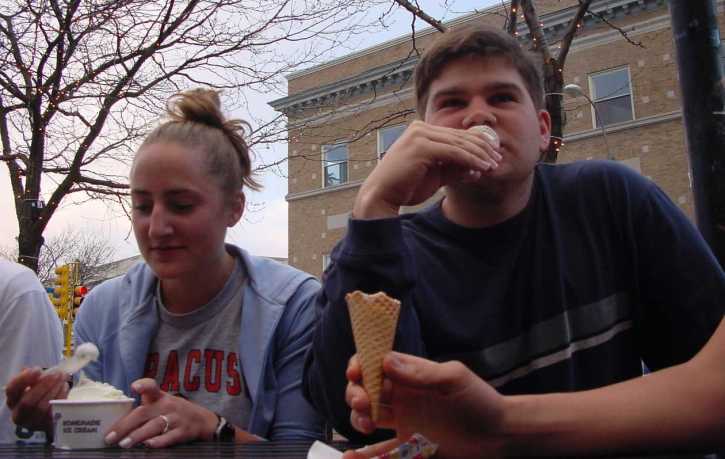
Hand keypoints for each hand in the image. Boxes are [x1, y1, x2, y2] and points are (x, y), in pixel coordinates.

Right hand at [5, 367, 69, 432]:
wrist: (48, 413)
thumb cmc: (39, 393)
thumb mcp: (33, 384)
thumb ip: (34, 378)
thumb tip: (39, 372)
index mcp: (13, 400)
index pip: (12, 390)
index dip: (24, 379)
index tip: (38, 369)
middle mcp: (18, 414)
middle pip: (28, 401)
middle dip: (43, 385)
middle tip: (57, 373)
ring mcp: (32, 423)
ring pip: (42, 407)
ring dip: (54, 390)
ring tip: (62, 378)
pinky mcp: (45, 426)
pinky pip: (53, 412)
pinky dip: (60, 397)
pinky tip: (64, 387)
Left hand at [105, 378, 218, 447]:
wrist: (203, 420)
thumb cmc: (175, 411)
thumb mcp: (163, 402)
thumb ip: (145, 406)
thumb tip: (118, 421)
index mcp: (160, 397)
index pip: (151, 386)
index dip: (143, 385)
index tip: (134, 387)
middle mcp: (167, 406)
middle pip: (144, 413)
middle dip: (125, 425)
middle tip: (110, 436)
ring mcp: (176, 419)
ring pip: (154, 426)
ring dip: (138, 435)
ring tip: (124, 443)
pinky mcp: (183, 432)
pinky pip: (169, 437)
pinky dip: (158, 441)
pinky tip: (148, 445)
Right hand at [346, 352, 507, 458]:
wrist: (498, 435)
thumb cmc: (479, 400)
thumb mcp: (453, 379)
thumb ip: (421, 373)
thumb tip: (386, 361)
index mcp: (410, 375)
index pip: (375, 364)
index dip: (360, 366)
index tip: (355, 373)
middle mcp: (402, 397)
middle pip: (365, 391)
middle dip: (356, 394)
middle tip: (364, 404)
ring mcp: (403, 423)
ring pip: (367, 418)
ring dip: (357, 419)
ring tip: (366, 426)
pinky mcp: (409, 448)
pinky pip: (381, 453)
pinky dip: (365, 456)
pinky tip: (350, 458)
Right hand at [353, 121, 501, 218]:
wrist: (382, 195)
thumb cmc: (405, 186)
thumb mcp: (436, 176)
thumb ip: (454, 169)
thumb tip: (477, 169)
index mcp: (421, 132)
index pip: (455, 135)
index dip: (477, 144)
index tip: (493, 156)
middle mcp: (420, 129)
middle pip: (460, 136)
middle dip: (482, 148)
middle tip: (498, 159)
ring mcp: (419, 135)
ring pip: (459, 143)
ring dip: (479, 154)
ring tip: (493, 164)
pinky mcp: (421, 146)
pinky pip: (453, 152)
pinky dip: (470, 159)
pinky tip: (482, 167)